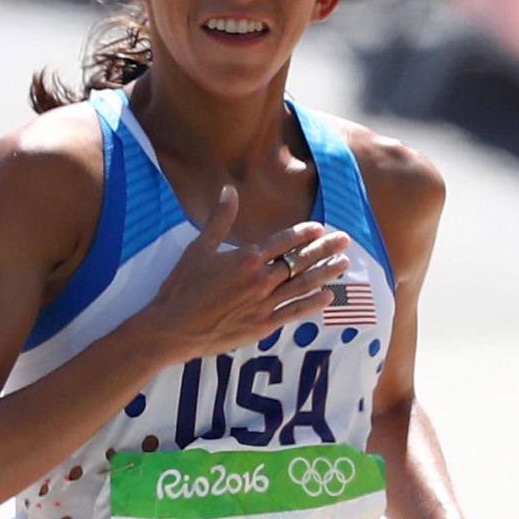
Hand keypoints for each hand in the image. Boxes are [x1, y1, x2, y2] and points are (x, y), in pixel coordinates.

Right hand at [139, 186, 351, 358]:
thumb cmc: (182, 288)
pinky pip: (295, 312)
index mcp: (246, 258)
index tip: (320, 228)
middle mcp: (260, 279)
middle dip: (325, 249)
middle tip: (345, 240)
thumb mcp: (198, 248)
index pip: (284, 241)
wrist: (173, 328)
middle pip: (300, 261)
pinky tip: (329, 296)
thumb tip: (228, 190)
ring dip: (326, 273)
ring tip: (344, 264)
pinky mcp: (263, 325)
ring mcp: (264, 303)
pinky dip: (313, 304)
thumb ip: (219, 219)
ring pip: (303, 285)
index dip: (304, 234)